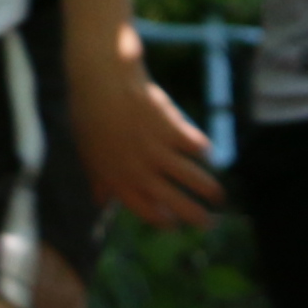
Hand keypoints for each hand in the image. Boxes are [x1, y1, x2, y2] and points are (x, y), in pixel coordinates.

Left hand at [77, 43, 224, 229]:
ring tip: (218, 196)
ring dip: (208, 189)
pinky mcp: (172, 129)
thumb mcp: (89, 155)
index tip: (174, 224)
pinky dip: (204, 151)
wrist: (102, 83)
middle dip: (195, 215)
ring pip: (192, 178)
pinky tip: (207, 153)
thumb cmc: (91, 118)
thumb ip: (99, 182)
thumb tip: (102, 202)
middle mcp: (141, 170)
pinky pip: (196, 146)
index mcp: (118, 179)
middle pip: (175, 201)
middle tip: (208, 224)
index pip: (146, 210)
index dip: (163, 221)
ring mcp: (158, 150)